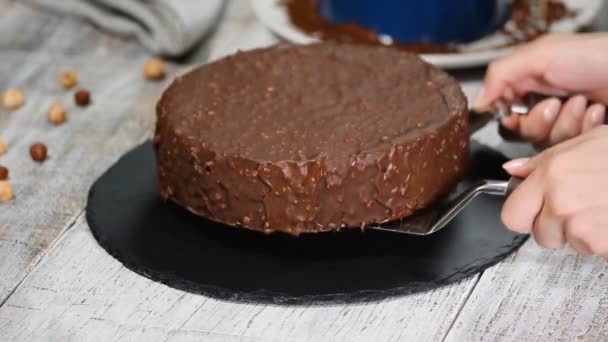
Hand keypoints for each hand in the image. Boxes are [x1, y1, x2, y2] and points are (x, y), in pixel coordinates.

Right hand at [475, 33, 607, 148]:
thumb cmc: (595, 56)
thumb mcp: (538, 55)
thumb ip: (499, 75)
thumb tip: (477, 102)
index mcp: (530, 82)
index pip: (504, 112)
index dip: (509, 117)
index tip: (516, 111)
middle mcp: (546, 104)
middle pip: (523, 132)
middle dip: (540, 119)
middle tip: (556, 102)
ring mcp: (566, 122)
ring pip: (546, 142)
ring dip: (566, 122)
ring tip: (584, 103)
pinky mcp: (583, 137)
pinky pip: (570, 147)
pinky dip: (584, 128)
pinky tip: (597, 113)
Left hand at [501, 126, 607, 255]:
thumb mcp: (586, 142)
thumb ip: (543, 160)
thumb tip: (514, 170)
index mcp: (551, 175)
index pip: (511, 214)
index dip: (523, 213)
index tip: (532, 209)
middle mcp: (561, 202)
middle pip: (540, 234)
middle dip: (554, 226)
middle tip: (577, 208)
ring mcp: (582, 227)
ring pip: (570, 243)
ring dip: (582, 232)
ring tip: (603, 207)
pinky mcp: (603, 245)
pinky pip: (595, 250)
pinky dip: (604, 241)